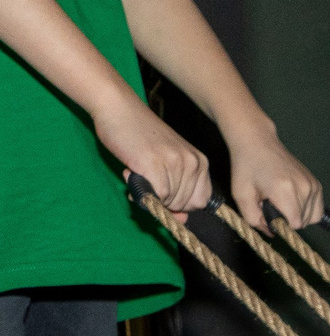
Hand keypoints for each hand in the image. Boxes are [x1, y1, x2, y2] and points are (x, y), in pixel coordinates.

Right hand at [93, 94, 208, 212]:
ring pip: (169, 202)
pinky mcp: (155, 166)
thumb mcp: (166, 164)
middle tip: (147, 177)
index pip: (201, 202)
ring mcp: (175, 164)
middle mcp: (193, 162)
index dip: (181, 203)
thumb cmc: (140, 137)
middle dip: (164, 199)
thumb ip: (178, 193)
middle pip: (185, 205)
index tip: (165, 189)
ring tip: (139, 170)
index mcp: (200, 161)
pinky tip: (131, 172)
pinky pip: (156, 197)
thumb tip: (183, 222)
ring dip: (151, 194)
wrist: (118, 107)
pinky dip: (140, 192)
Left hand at [227, 127, 321, 229]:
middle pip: (304, 222)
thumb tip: (272, 233)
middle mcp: (304, 188)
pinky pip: (317, 209)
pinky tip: (293, 199)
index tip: (270, 214)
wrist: (258, 142)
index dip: (282, 225)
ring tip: (284, 202)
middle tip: (274, 205)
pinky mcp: (317, 184)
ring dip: (299, 216)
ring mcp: (313, 185)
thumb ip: (254, 219)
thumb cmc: (246, 168)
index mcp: (285, 191)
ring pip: (313, 218)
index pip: (295, 224)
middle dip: (289, 220)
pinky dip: (307, 209)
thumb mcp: (241, 195)